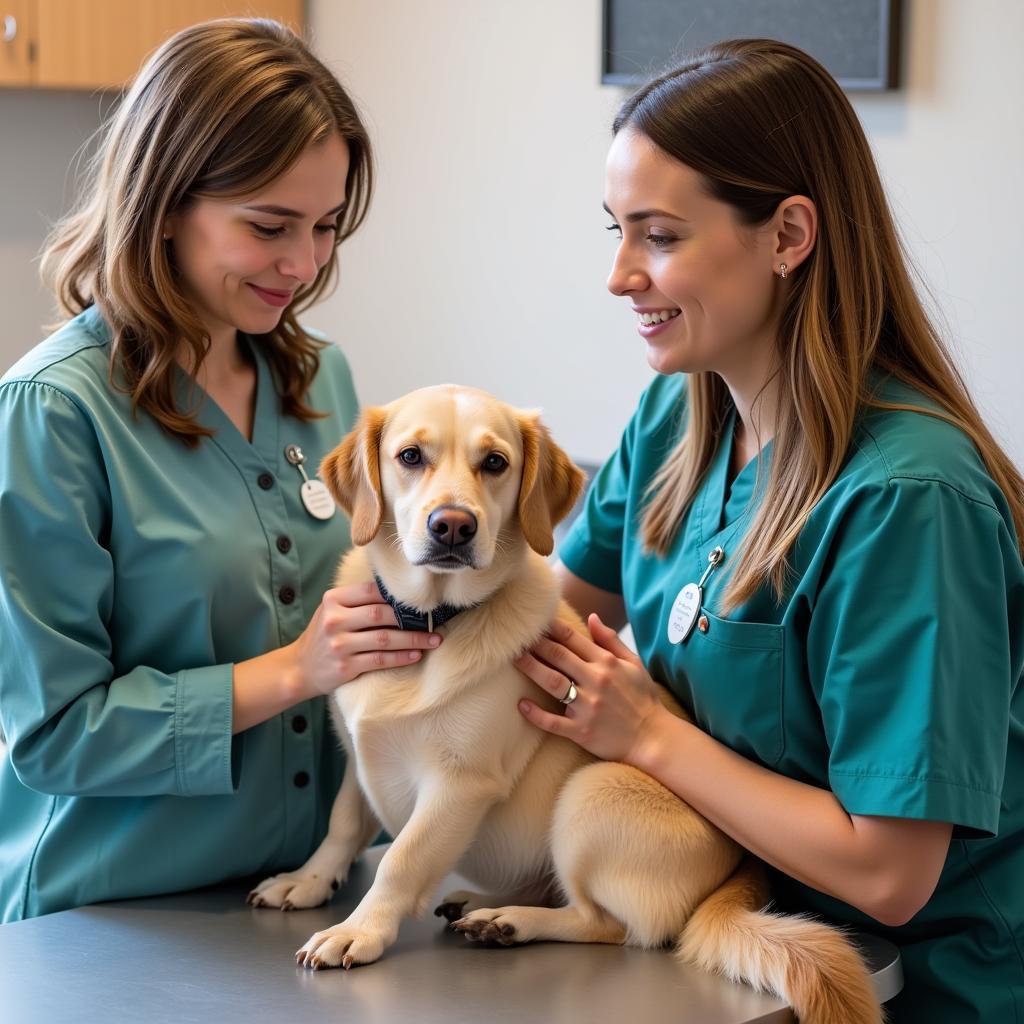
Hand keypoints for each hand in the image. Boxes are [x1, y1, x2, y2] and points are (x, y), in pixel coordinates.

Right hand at [291, 581, 441, 696]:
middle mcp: (334, 620)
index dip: (398, 596)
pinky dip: (401, 657)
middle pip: (381, 614)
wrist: (299, 668)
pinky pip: (380, 660)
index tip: (421, 600)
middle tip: (435, 620)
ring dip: (413, 639)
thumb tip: (399, 594)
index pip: (371, 591)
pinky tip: (416, 655)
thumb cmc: (324, 635)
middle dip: (411, 618)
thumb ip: (357, 601)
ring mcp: (339, 644)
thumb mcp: (332, 610)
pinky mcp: (345, 666)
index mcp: (333, 600)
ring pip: (385, 639)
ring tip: (434, 639)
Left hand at [513, 614, 665, 763]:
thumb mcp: (634, 664)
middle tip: (516, 637)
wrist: (653, 738)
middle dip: (535, 645)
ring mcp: (587, 707)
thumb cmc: (643, 699)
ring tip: (514, 659)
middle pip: (558, 657)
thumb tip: (592, 617)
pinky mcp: (581, 731)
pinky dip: (536, 714)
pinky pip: (553, 722)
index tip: (534, 621)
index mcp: (607, 663)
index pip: (572, 639)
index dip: (551, 628)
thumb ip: (611, 640)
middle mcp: (595, 681)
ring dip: (531, 669)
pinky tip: (522, 705)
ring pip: (552, 683)